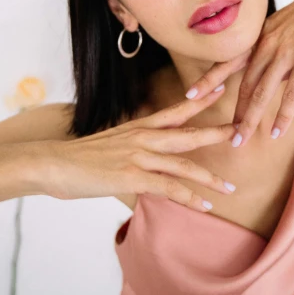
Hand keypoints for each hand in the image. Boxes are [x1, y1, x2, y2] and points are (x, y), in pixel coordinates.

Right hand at [45, 85, 237, 212]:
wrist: (52, 163)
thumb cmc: (78, 158)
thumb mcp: (110, 146)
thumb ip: (133, 150)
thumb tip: (146, 165)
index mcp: (138, 126)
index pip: (175, 110)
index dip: (200, 100)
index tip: (221, 89)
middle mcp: (142, 137)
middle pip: (188, 133)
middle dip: (217, 134)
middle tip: (241, 132)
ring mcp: (138, 156)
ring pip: (183, 165)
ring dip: (209, 178)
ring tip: (229, 188)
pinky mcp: (131, 176)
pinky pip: (169, 188)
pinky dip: (189, 198)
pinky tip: (204, 205)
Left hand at [184, 0, 293, 145]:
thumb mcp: (285, 27)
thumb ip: (276, 52)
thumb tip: (273, 77)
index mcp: (260, 37)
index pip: (227, 62)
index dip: (208, 80)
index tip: (190, 96)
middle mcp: (267, 46)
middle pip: (243, 85)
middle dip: (234, 114)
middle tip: (226, 137)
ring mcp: (286, 54)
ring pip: (261, 94)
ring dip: (250, 121)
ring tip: (241, 141)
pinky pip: (290, 94)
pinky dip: (282, 116)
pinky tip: (276, 133)